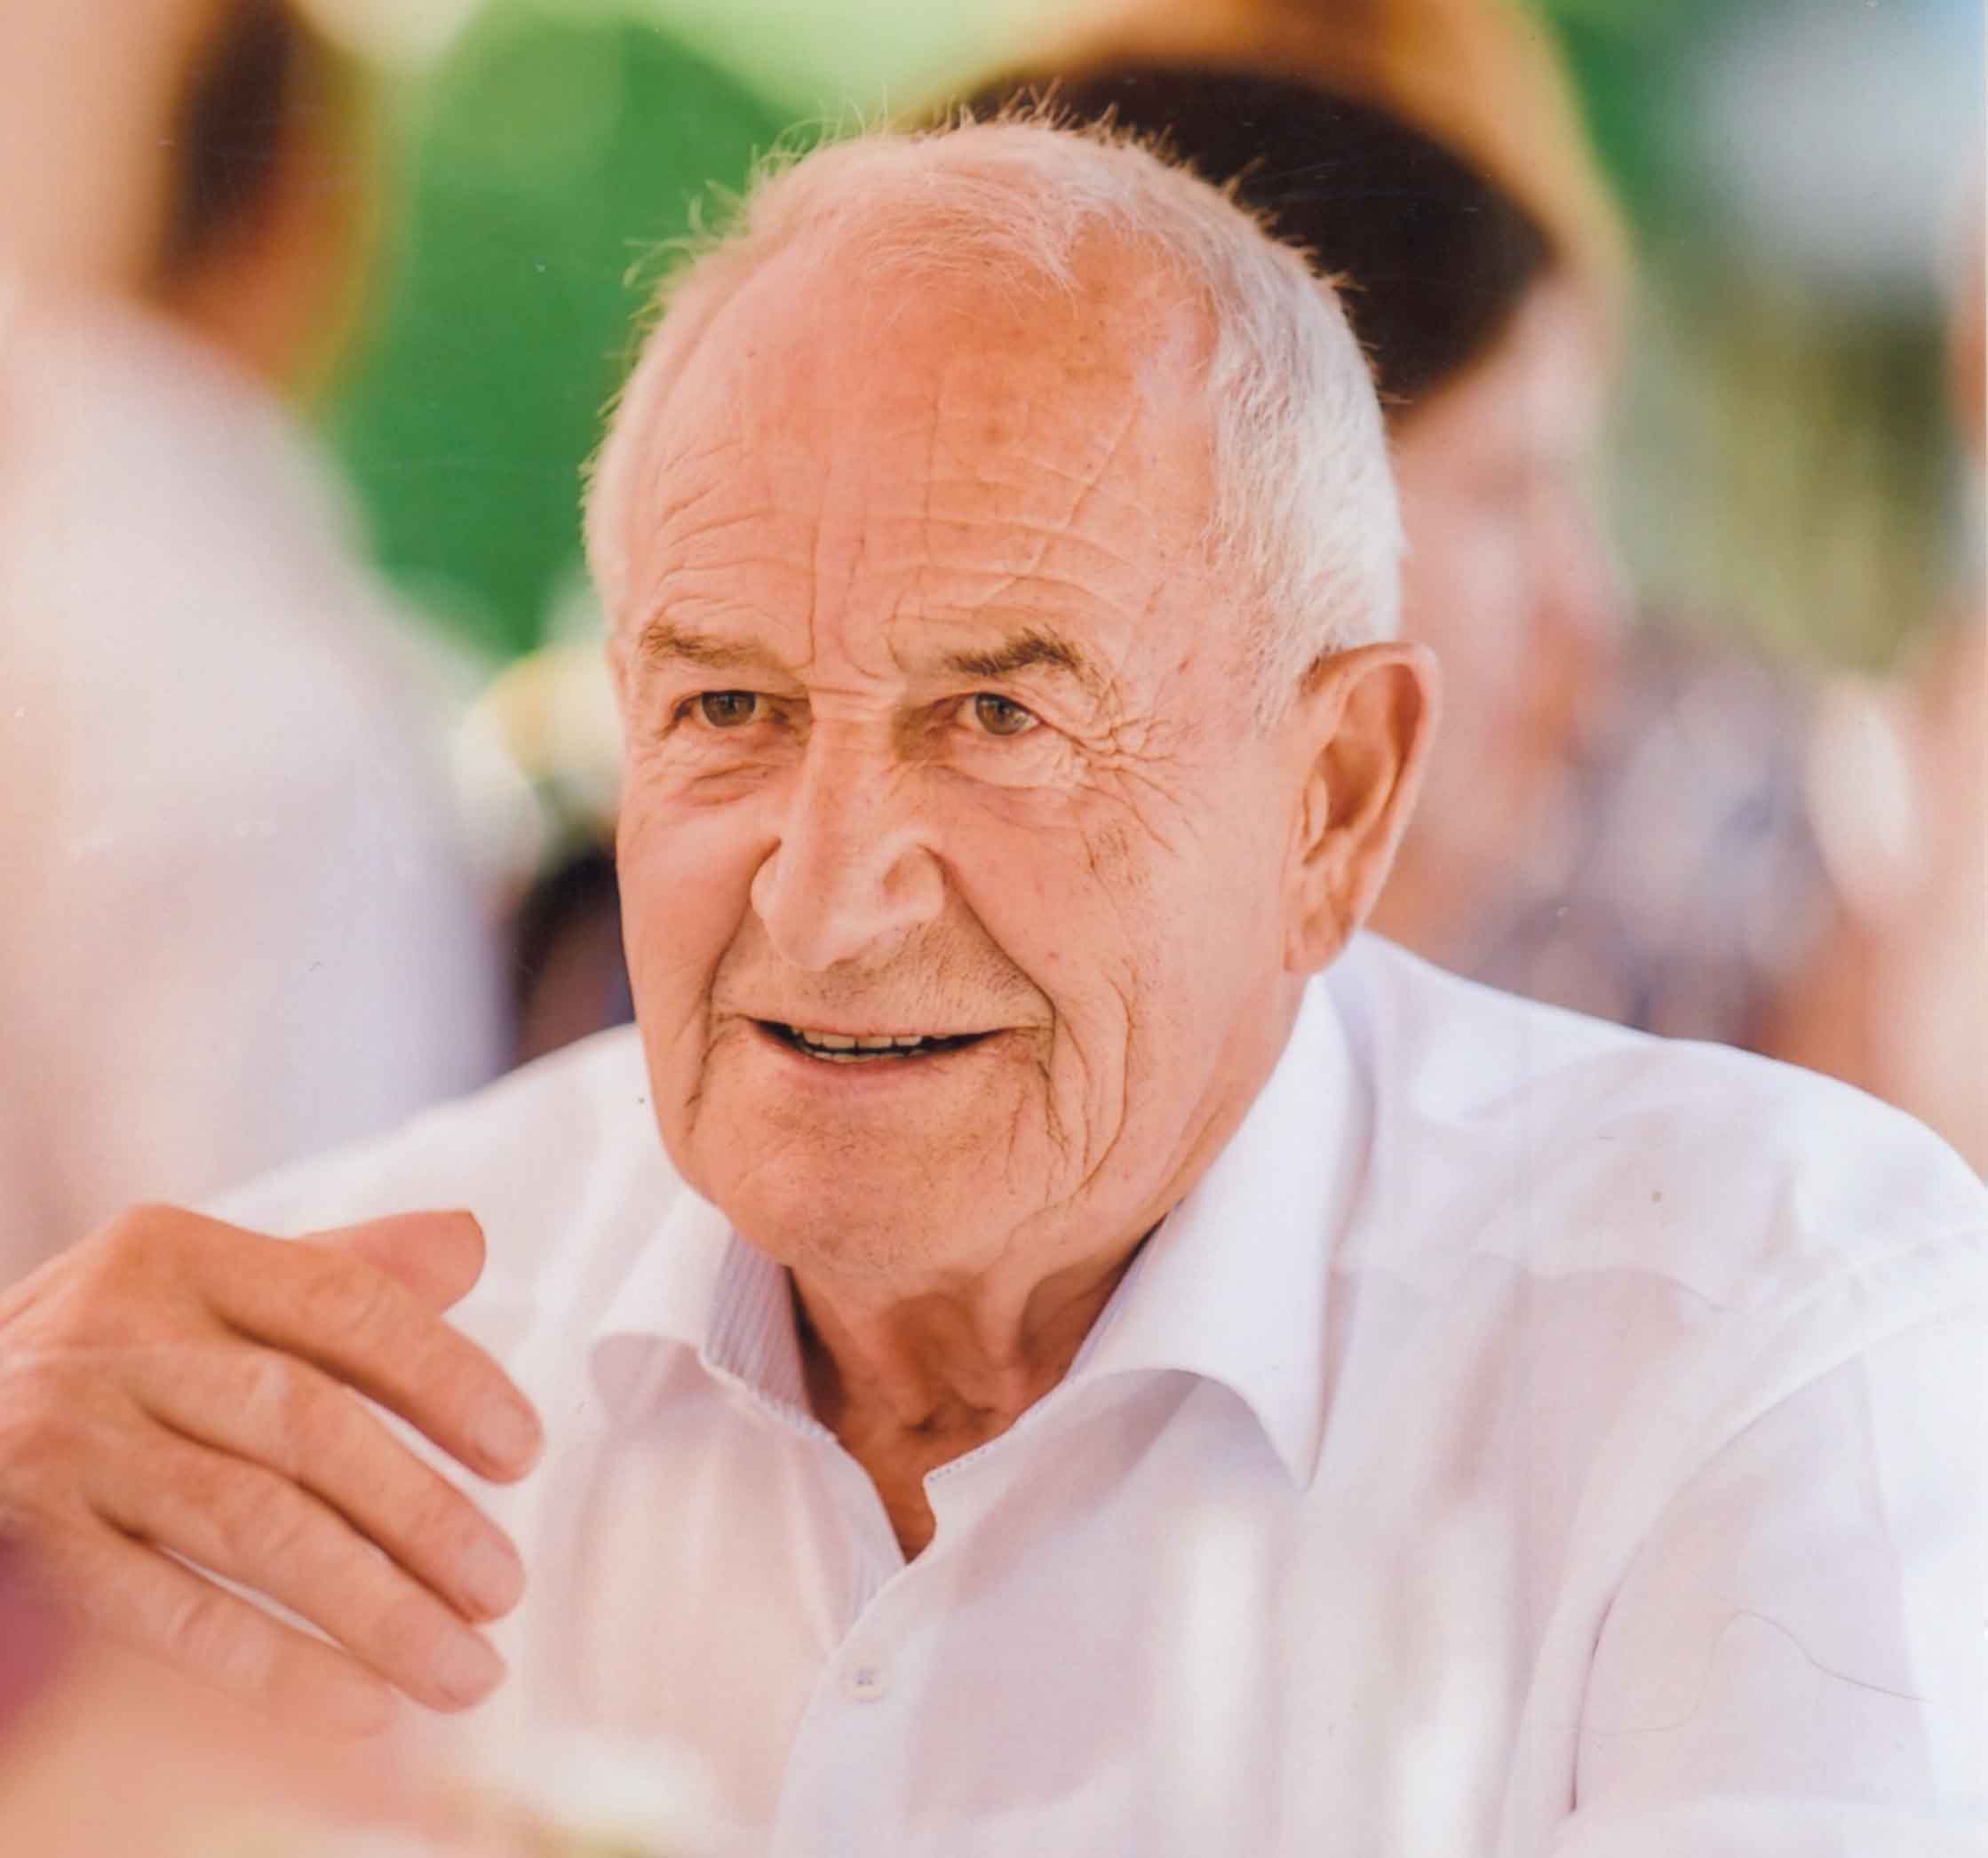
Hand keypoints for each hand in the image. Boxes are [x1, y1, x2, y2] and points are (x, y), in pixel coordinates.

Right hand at [0, 1205, 542, 1735]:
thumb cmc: (104, 1352)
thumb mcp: (200, 1287)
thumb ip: (336, 1268)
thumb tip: (469, 1243)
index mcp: (181, 1253)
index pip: (347, 1305)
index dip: (449, 1379)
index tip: (521, 1452)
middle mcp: (118, 1332)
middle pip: (308, 1421)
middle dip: (422, 1513)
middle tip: (503, 1587)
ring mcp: (65, 1435)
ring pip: (250, 1522)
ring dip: (371, 1604)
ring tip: (460, 1664)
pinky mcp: (24, 1533)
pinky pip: (165, 1607)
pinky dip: (271, 1661)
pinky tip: (358, 1702)